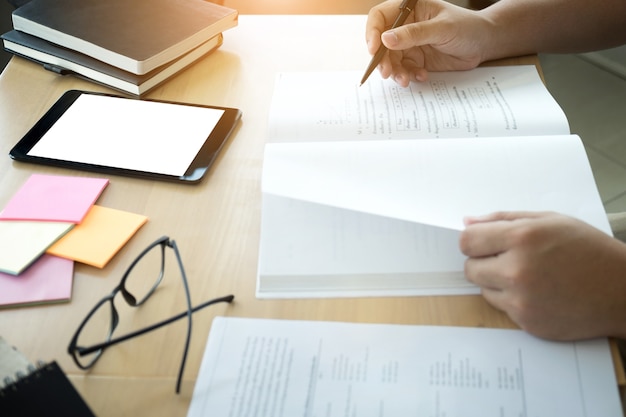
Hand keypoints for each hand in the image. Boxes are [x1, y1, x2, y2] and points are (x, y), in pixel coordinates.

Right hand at [365, 0, 489, 85]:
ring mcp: (410, 44)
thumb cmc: (467, 27)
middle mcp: (405, 26)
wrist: (484, 44)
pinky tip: (422, 75)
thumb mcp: (441, 28)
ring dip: (395, 72)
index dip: (372, 32)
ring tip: (405, 80)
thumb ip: (414, 34)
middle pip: (381, 43)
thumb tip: (386, 39)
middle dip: (383, 59)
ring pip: (391, 60)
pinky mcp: (416, 59)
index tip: (374, 49)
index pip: (380, 17)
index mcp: (409, 10)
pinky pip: (404, 70)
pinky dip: (409, 76)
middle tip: (387, 73)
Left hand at [459, 211, 625, 339]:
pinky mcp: (526, 322)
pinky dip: (512, 300)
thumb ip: (503, 219)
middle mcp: (516, 270)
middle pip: (469, 267)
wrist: (622, 291)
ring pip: (483, 288)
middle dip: (483, 262)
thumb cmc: (588, 250)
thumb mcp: (549, 221)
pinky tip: (538, 293)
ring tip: (529, 276)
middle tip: (510, 259)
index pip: (467, 241)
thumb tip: (467, 222)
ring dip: (496, 282)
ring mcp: (520, 300)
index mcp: (522, 238)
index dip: (473, 241)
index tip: (485, 243)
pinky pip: (501, 307)